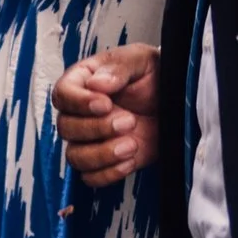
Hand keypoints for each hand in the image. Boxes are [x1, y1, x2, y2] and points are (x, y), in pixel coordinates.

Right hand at [52, 44, 159, 185]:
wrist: (175, 102)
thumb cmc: (154, 76)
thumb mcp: (140, 60)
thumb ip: (118, 67)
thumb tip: (96, 84)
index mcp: (84, 83)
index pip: (62, 94)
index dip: (79, 102)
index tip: (104, 104)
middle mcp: (81, 113)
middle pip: (66, 128)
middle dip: (97, 128)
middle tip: (129, 121)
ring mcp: (91, 140)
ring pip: (75, 156)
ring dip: (102, 154)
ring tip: (131, 145)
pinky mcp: (105, 161)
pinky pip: (91, 177)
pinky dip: (109, 173)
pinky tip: (130, 160)